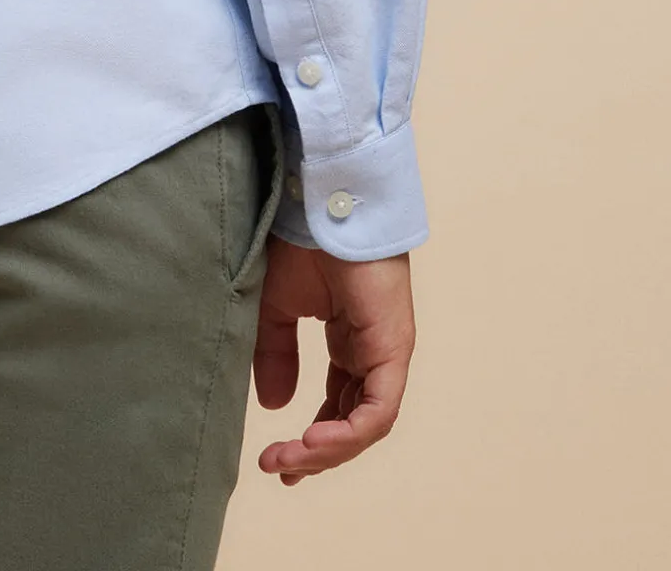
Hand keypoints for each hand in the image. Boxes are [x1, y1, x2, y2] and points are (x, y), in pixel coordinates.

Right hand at [252, 238, 414, 482]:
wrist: (319, 201)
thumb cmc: (300, 242)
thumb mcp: (276, 308)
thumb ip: (276, 355)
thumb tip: (275, 405)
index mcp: (350, 340)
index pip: (339, 404)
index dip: (312, 437)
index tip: (278, 461)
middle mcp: (373, 351)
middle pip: (353, 422)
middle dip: (317, 453)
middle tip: (281, 469)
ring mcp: (388, 351)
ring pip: (366, 425)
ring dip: (327, 450)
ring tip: (290, 460)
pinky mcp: (394, 348)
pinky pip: (378, 411)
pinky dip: (346, 434)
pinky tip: (312, 442)